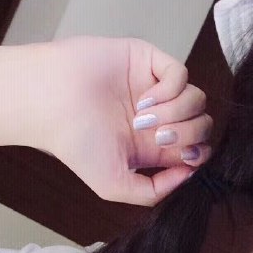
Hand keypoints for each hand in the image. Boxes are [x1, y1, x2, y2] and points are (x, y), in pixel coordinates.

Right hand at [42, 35, 212, 206]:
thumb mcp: (114, 185)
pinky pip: (181, 74)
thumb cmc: (75, 144)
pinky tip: (143, 99)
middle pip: (202, 124)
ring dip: (176, 112)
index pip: (197, 148)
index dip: (198, 154)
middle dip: (188, 134)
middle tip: (156, 136)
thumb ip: (153, 191)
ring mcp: (156, 87)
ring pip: (197, 100)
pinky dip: (169, 90)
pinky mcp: (149, 61)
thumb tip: (188, 175)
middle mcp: (159, 117)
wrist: (50, 104)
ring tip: (142, 117)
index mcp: (154, 145)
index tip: (182, 157)